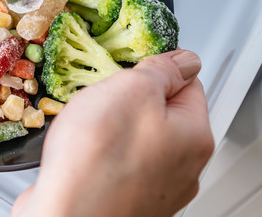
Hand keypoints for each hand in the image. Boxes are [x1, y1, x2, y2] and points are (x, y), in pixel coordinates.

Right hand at [12, 50, 213, 216]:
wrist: (65, 215)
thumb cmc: (96, 160)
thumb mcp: (132, 89)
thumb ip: (162, 70)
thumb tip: (182, 61)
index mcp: (195, 136)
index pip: (188, 83)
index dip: (156, 69)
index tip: (132, 68)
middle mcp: (184, 169)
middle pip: (161, 113)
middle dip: (130, 101)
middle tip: (104, 100)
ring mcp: (155, 190)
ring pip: (135, 141)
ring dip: (111, 129)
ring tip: (88, 130)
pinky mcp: (126, 202)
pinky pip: (115, 166)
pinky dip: (99, 156)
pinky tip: (81, 155)